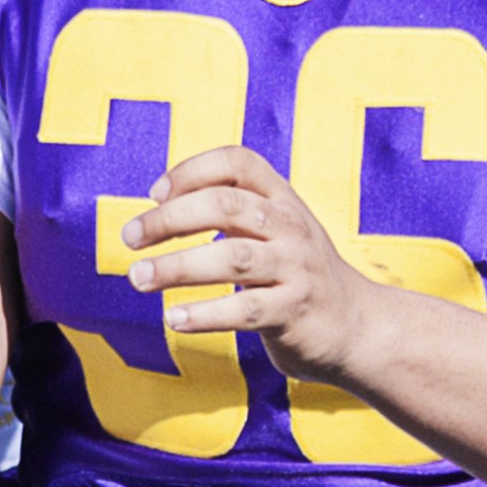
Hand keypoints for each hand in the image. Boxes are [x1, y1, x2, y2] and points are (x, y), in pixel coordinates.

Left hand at [122, 143, 393, 377]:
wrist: (357, 324)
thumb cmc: (294, 274)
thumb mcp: (273, 230)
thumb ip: (229, 212)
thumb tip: (154, 210)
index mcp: (281, 199)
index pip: (238, 162)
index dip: (192, 169)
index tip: (155, 194)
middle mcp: (291, 227)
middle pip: (226, 205)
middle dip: (170, 219)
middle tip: (129, 238)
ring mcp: (297, 268)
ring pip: (232, 258)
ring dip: (177, 267)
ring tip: (138, 278)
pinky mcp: (295, 311)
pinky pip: (246, 310)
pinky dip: (205, 314)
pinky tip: (174, 319)